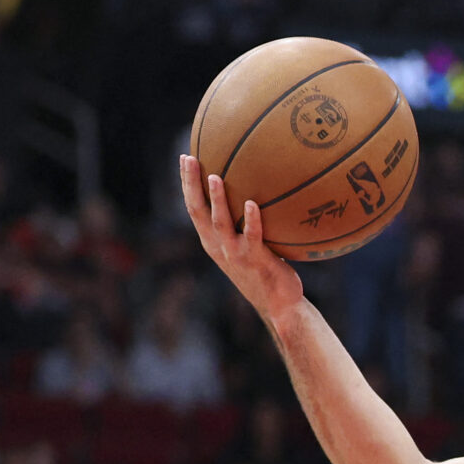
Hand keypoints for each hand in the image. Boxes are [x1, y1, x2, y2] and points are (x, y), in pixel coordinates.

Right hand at [179, 155, 303, 324]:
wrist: (279, 305)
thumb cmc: (265, 271)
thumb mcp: (246, 247)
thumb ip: (243, 224)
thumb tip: (255, 189)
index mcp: (212, 241)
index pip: (193, 207)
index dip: (186, 183)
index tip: (185, 157)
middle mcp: (218, 246)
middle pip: (198, 211)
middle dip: (191, 184)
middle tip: (190, 158)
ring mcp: (235, 253)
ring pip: (220, 222)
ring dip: (216, 200)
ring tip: (214, 177)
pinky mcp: (255, 260)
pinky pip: (252, 236)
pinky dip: (251, 220)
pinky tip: (252, 203)